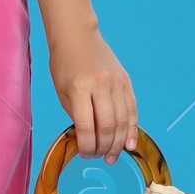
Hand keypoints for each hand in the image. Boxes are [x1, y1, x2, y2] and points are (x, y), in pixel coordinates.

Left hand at [49, 24, 136, 162]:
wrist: (77, 36)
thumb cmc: (64, 63)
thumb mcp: (62, 90)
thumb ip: (76, 114)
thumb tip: (88, 138)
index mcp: (80, 87)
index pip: (86, 125)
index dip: (86, 145)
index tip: (85, 154)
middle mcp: (101, 85)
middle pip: (107, 125)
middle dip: (103, 147)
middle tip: (99, 157)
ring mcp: (116, 82)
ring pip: (122, 120)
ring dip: (118, 143)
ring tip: (113, 157)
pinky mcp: (126, 81)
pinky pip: (132, 109)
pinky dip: (131, 129)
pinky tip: (129, 144)